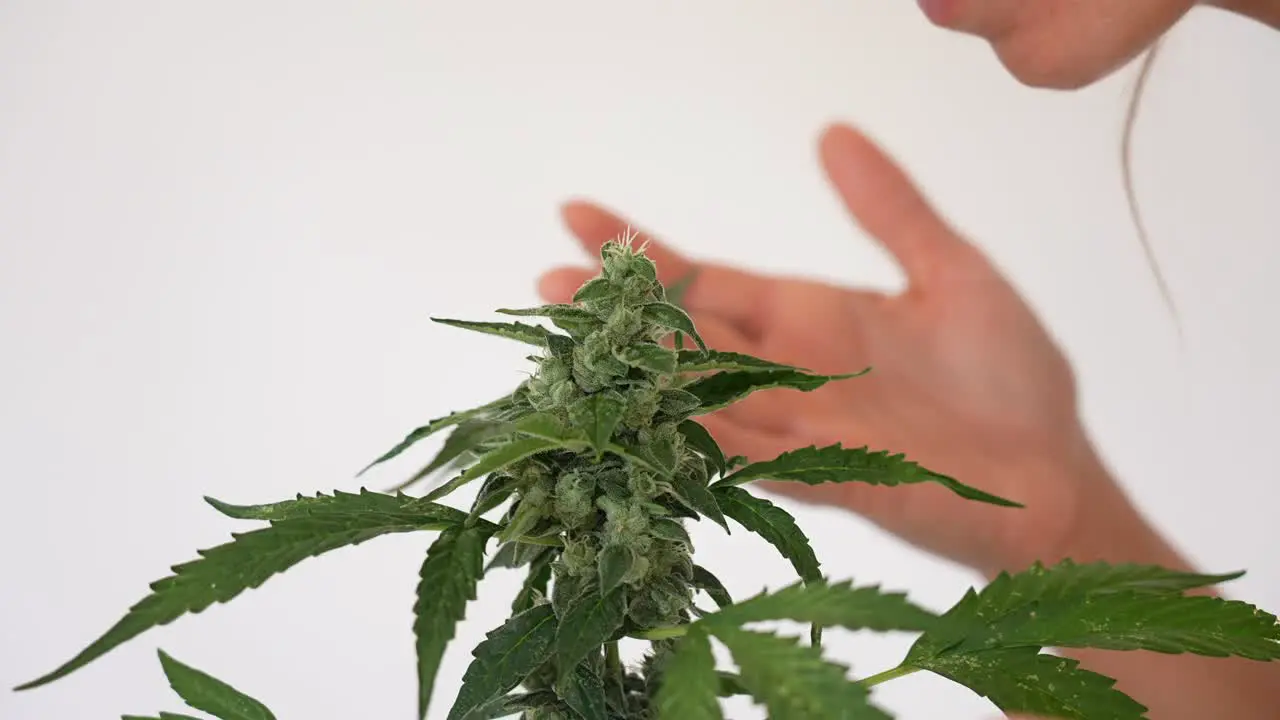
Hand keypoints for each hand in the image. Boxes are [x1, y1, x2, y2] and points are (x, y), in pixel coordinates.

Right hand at [538, 123, 1124, 576]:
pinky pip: (752, 454)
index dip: (643, 249)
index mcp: (807, 322)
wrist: (1056, 476)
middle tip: (544, 277)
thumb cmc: (1009, 382)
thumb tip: (833, 133)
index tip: (576, 213)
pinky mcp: (832, 476)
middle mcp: (787, 375)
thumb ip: (890, 208)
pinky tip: (656, 411)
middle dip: (617, 309)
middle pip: (683, 336)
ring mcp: (800, 429)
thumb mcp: (950, 271)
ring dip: (640, 369)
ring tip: (576, 334)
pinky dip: (703, 435)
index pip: (706, 280)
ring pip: (700, 393)